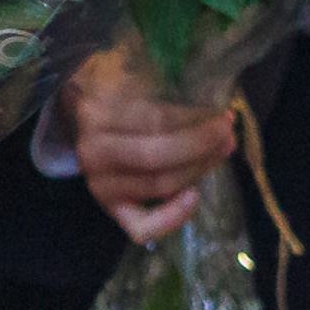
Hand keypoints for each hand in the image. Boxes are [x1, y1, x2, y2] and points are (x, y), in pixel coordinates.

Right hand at [63, 48, 234, 242]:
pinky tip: (194, 196)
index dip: (195, 119)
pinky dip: (170, 218)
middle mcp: (95, 153)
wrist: (80, 122)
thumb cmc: (116, 97)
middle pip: (157, 154)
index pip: (156, 120)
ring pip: (158, 184)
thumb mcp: (129, 81)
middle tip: (229, 133)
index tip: (224, 114)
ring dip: (199, 168)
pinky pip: (140, 227)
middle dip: (201, 145)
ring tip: (223, 151)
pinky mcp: (109, 209)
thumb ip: (159, 86)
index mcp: (100, 115)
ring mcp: (100, 185)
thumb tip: (210, 99)